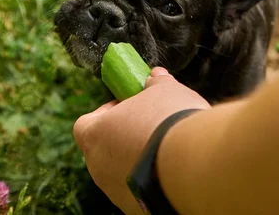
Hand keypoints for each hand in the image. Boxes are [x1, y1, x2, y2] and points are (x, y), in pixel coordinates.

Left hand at [73, 67, 210, 213]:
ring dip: (137, 161)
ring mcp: (116, 193)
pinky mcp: (136, 210)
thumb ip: (156, 84)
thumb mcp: (165, 91)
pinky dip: (151, 182)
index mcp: (95, 135)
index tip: (126, 108)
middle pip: (103, 150)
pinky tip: (173, 171)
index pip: (85, 124)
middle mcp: (98, 168)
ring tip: (166, 150)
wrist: (194, 166)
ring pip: (120, 173)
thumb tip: (155, 76)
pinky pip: (138, 192)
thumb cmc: (170, 121)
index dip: (105, 114)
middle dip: (123, 138)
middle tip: (148, 127)